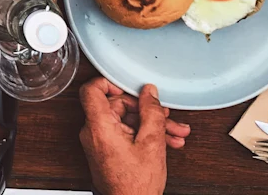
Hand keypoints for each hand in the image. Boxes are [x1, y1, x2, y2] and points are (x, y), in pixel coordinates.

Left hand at [79, 78, 189, 194]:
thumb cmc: (135, 185)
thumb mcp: (152, 143)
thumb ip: (151, 112)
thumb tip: (149, 92)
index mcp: (99, 126)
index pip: (92, 90)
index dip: (110, 82)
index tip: (128, 86)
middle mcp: (93, 132)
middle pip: (117, 106)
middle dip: (146, 111)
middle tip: (167, 118)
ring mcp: (99, 141)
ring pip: (125, 121)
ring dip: (150, 125)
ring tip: (175, 134)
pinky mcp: (105, 150)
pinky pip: (123, 133)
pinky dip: (142, 135)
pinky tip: (166, 142)